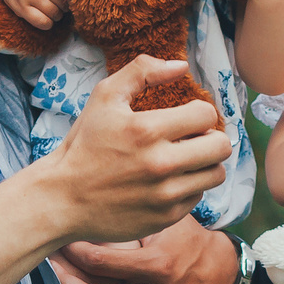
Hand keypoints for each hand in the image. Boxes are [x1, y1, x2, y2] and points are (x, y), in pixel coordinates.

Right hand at [31, 57, 232, 244]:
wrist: (62, 198)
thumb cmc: (84, 144)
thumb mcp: (104, 97)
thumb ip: (142, 71)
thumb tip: (181, 66)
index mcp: (147, 130)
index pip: (206, 115)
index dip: (199, 112)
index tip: (187, 117)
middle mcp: (160, 164)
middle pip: (221, 146)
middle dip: (211, 137)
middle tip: (194, 138)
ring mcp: (165, 195)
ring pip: (215, 174)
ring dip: (205, 163)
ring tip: (186, 159)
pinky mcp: (165, 217)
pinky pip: (198, 197)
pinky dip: (188, 187)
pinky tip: (168, 182)